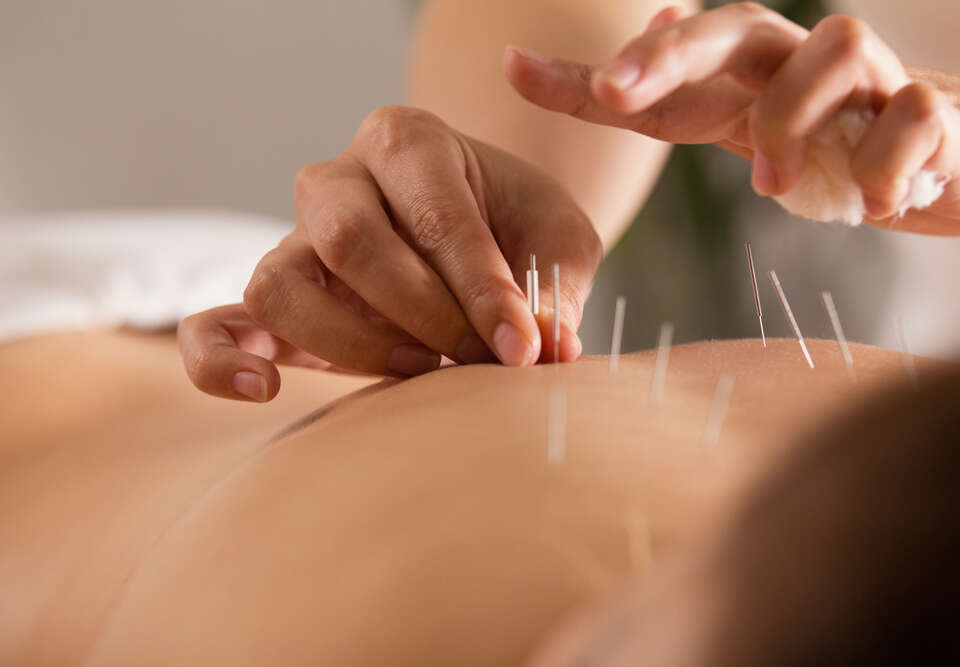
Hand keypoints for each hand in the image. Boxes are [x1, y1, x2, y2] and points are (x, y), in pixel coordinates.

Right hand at [179, 106, 600, 400]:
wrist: (481, 227)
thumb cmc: (517, 228)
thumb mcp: (556, 242)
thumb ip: (554, 291)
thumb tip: (549, 350)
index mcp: (408, 141)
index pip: (435, 215)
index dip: (481, 289)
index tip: (523, 348)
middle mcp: (338, 180)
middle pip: (350, 240)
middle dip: (424, 313)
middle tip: (479, 359)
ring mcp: (296, 240)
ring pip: (281, 284)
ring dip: (352, 343)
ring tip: (422, 371)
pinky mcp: (278, 299)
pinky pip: (215, 326)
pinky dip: (221, 361)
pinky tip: (265, 390)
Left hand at [504, 3, 959, 233]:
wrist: (932, 154)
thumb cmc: (820, 143)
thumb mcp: (735, 127)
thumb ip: (672, 102)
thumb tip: (617, 53)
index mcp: (740, 71)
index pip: (658, 59)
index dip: (589, 71)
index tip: (512, 67)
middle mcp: (795, 56)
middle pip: (732, 25)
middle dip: (667, 56)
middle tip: (618, 96)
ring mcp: (867, 74)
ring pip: (833, 48)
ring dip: (792, 122)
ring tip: (776, 190)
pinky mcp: (928, 108)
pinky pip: (911, 115)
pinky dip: (888, 165)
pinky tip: (878, 204)